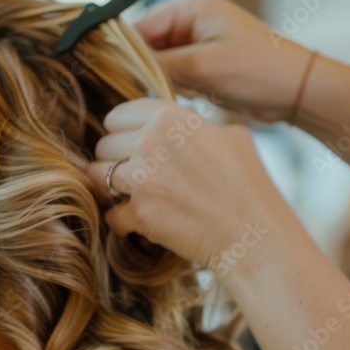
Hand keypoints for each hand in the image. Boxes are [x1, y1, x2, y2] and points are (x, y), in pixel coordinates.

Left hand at [86, 97, 279, 272]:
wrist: (252, 233)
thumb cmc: (247, 184)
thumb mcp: (230, 135)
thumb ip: (194, 123)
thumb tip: (178, 121)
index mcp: (172, 118)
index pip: (118, 117)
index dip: (122, 133)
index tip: (129, 145)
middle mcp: (151, 143)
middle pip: (104, 145)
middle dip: (116, 160)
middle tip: (137, 174)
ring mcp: (142, 179)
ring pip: (98, 175)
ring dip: (112, 187)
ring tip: (134, 195)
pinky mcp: (139, 214)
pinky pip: (111, 213)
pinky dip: (122, 220)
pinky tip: (140, 220)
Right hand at [135, 0, 314, 122]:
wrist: (296, 91)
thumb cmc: (259, 71)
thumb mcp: (203, 67)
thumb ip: (161, 66)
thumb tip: (125, 72)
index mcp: (193, 8)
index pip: (142, 25)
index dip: (124, 52)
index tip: (109, 77)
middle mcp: (194, 21)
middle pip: (148, 44)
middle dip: (140, 68)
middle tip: (130, 94)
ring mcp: (200, 44)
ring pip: (160, 62)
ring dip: (155, 81)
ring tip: (151, 100)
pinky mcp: (206, 66)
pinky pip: (175, 75)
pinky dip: (170, 88)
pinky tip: (169, 103)